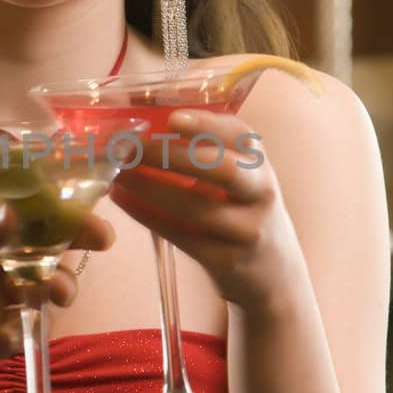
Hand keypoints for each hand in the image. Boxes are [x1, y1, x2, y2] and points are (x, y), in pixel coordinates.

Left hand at [0, 187, 113, 392]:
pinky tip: (16, 330)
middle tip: (101, 238)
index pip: (0, 191)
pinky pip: (26, 324)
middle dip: (68, 234)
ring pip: (36, 278)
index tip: (78, 189)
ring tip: (58, 294)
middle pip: (31, 234)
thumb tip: (15, 218)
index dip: (40, 188)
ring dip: (55, 281)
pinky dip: (32, 323)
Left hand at [108, 107, 304, 315]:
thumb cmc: (242, 212)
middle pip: (223, 170)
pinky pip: (182, 235)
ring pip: (196, 207)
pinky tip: (124, 200)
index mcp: (260, 164)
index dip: (207, 125)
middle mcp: (261, 193)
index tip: (172, 119)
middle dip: (172, 156)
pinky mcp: (227, 260)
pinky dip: (149, 215)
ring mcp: (247, 230)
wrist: (274, 273)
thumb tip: (144, 128)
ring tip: (118, 175)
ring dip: (150, 187)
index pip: (240, 136)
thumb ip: (207, 155)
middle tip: (130, 149)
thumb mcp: (240, 180)